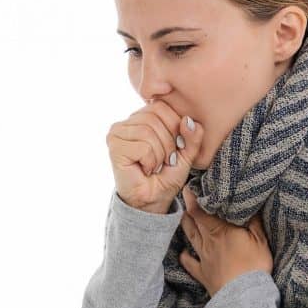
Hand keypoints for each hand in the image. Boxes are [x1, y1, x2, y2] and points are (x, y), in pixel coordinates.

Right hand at [106, 99, 205, 213]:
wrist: (152, 201)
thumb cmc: (166, 177)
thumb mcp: (187, 154)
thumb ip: (192, 137)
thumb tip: (188, 120)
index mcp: (141, 118)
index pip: (161, 106)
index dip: (174, 126)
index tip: (174, 149)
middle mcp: (126, 122)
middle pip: (155, 117)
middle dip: (168, 143)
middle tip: (164, 161)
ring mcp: (117, 133)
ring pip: (148, 132)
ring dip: (159, 154)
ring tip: (154, 166)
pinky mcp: (114, 147)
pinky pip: (143, 147)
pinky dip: (151, 161)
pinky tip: (145, 169)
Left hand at [178, 186, 273, 295]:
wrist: (244, 297)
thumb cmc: (254, 266)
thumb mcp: (260, 240)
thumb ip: (253, 222)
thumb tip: (248, 205)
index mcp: (221, 230)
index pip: (202, 210)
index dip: (194, 198)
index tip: (189, 188)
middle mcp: (208, 241)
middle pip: (194, 221)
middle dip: (189, 207)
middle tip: (185, 196)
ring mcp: (203, 258)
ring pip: (190, 237)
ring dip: (186, 225)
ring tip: (183, 216)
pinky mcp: (202, 274)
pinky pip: (189, 263)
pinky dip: (185, 256)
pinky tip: (184, 252)